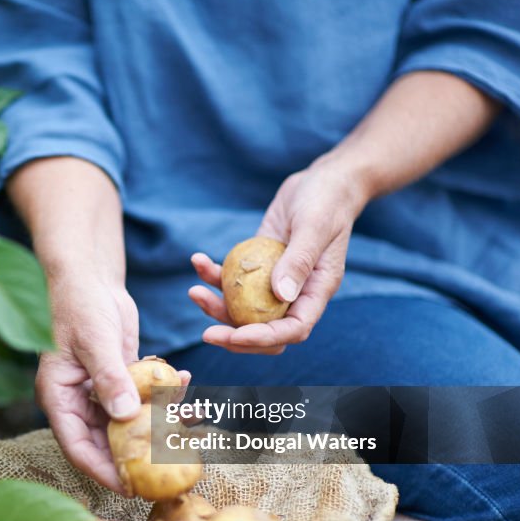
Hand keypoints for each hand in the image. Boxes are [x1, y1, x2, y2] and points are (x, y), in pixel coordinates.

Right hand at [37, 272, 188, 492]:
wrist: (89, 277)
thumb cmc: (81, 304)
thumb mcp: (96, 341)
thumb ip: (110, 378)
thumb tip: (125, 417)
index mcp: (59, 397)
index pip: (77, 447)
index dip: (102, 471)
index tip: (130, 488)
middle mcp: (77, 400)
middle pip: (105, 441)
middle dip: (137, 453)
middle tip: (169, 466)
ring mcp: (99, 390)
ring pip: (129, 421)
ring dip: (158, 423)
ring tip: (189, 420)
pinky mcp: (120, 378)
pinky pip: (143, 397)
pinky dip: (164, 394)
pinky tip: (186, 384)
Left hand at [188, 161, 369, 353]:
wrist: (321, 181)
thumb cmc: (326, 201)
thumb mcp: (314, 226)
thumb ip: (299, 260)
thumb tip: (280, 295)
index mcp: (316, 291)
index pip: (293, 330)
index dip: (263, 339)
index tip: (233, 336)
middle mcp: (296, 293)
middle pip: (265, 330)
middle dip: (235, 337)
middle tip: (206, 334)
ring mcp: (275, 281)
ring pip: (243, 310)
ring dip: (216, 307)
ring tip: (194, 290)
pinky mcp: (258, 266)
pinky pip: (233, 280)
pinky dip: (214, 275)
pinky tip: (198, 260)